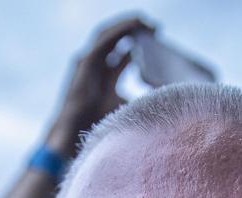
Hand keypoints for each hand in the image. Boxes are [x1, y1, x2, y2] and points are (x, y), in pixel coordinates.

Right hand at [45, 16, 154, 155]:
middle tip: (155, 28)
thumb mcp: (126, 106)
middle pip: (116, 40)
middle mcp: (97, 66)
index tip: (158, 40)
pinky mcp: (85, 60)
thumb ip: (140, 99)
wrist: (77, 130)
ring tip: (146, 22)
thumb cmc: (99, 123)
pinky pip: (104, 38)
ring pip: (109, 34)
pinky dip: (119, 30)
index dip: (140, 45)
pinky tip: (134, 26)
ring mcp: (89, 61)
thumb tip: (164, 98)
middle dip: (135, 31)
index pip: (124, 54)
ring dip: (128, 25)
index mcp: (107, 76)